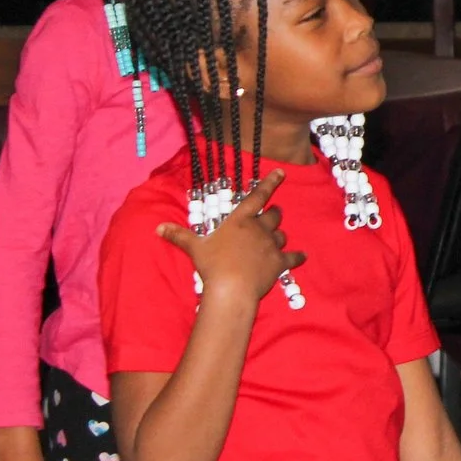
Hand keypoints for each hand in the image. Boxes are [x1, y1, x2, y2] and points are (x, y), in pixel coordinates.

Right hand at [154, 170, 301, 304]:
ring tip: (276, 238)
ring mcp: (271, 245)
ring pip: (281, 234)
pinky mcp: (280, 262)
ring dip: (279, 235)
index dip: (270, 183)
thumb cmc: (212, 265)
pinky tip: (302, 256)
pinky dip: (297, 257)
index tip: (282, 172)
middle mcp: (259, 229)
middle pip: (273, 216)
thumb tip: (158, 227)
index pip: (257, 197)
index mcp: (240, 220)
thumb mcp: (194, 248)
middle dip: (274, 213)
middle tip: (274, 213)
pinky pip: (293, 257)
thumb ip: (179, 236)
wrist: (232, 288)